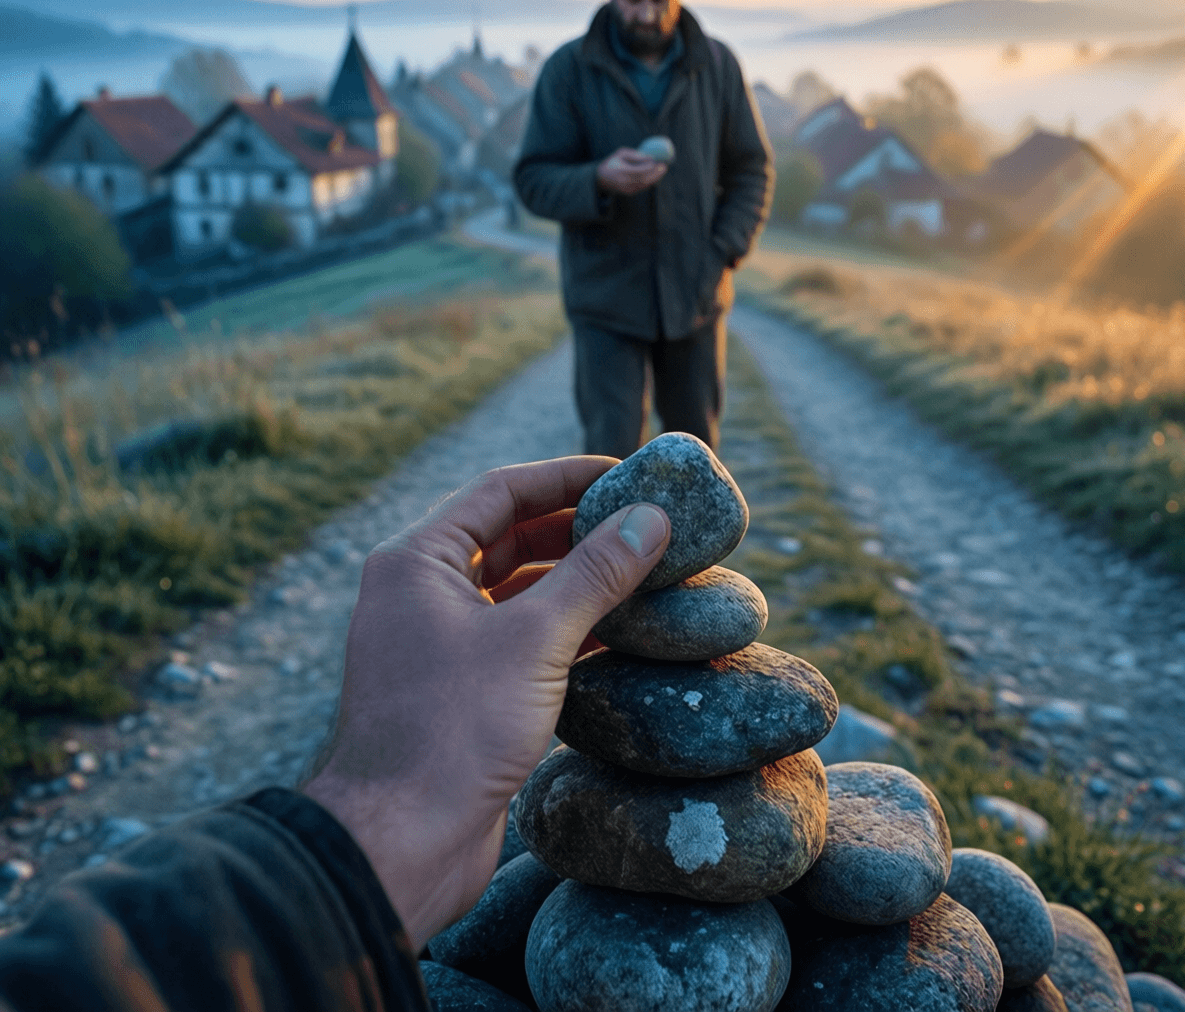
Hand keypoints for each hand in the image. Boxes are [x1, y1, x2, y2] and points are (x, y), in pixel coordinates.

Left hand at [301, 458, 670, 946]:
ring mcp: (437, 643)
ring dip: (575, 581)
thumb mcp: (535, 639)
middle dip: (576, 529)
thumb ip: (595, 573)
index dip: (566, 476)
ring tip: (643, 574)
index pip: (501, 491)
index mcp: (416, 561)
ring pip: (516, 591)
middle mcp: (420, 593)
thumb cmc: (454, 730)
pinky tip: (619, 632)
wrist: (399, 845)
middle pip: (509, 537)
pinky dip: (565, 629)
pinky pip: (518, 638)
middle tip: (643, 523)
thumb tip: (650, 517)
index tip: (626, 474)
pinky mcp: (458, 689)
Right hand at [596, 147, 666, 195]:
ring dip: (655, 178)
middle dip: (656, 174)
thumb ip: (635, 155)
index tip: (659, 162)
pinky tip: (656, 175)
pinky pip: (643, 187)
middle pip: (645, 180)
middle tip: (664, 166)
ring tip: (662, 169)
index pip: (639, 171)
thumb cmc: (613, 161)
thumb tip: (651, 158)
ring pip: (645, 185)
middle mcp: (625, 182)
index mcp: (621, 172)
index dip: (651, 168)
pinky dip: (650, 181)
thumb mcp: (621, 153)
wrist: (601, 178)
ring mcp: (627, 189)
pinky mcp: (630, 193)